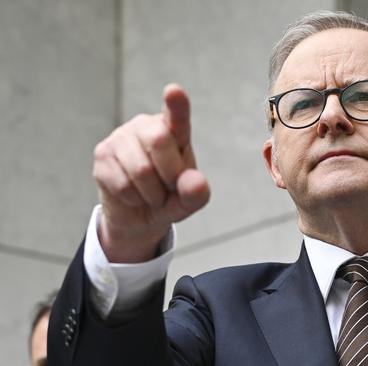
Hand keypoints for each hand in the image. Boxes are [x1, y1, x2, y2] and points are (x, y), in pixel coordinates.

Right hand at [92, 84, 209, 262]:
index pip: (177, 115)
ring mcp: (121, 137)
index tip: (174, 91)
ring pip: (141, 169)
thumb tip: (194, 182)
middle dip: (169, 175)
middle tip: (170, 187)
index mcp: (176, 130)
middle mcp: (147, 126)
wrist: (139, 215)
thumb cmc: (169, 198)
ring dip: (151, 193)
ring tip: (151, 193)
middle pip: (159, 141)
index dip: (176, 104)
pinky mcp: (102, 154)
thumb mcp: (189, 201)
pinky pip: (122, 184)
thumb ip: (196, 193)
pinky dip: (133, 198)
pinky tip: (133, 195)